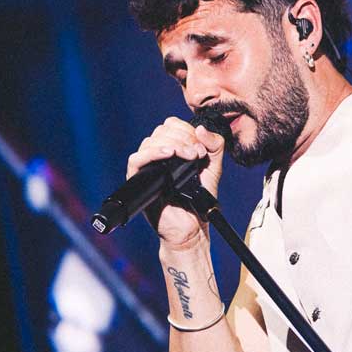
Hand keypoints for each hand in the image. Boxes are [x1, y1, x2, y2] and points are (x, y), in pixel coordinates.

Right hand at [126, 117, 225, 246]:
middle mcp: (157, 155)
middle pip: (161, 131)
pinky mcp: (138, 179)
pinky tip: (169, 154)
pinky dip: (152, 153)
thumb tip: (200, 128)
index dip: (186, 129)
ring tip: (190, 157)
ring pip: (150, 142)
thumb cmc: (199, 198)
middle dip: (183, 138)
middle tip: (197, 153)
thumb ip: (214, 145)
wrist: (192, 225)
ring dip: (173, 145)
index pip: (171, 126)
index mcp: (172, 149)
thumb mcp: (213, 167)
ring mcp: (146, 167)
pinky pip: (136, 159)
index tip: (200, 145)